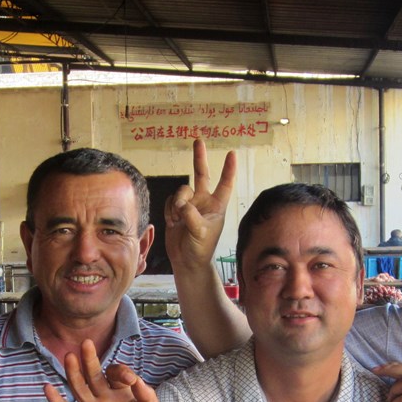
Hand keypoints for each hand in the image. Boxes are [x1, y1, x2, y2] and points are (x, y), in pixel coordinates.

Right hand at [45, 340, 165, 401]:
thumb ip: (146, 395)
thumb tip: (135, 378)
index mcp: (124, 394)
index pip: (116, 373)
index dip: (120, 371)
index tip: (128, 379)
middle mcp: (106, 399)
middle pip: (94, 375)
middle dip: (90, 359)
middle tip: (86, 343)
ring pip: (80, 388)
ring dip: (73, 372)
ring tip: (69, 356)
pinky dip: (56, 401)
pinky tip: (47, 388)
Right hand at [165, 138, 236, 271]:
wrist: (187, 261)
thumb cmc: (201, 249)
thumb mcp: (201, 232)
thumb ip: (191, 215)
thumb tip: (181, 204)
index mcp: (216, 206)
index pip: (225, 184)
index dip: (228, 169)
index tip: (232, 154)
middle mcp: (203, 202)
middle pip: (201, 175)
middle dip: (199, 158)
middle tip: (198, 140)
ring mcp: (189, 205)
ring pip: (181, 191)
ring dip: (177, 203)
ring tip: (178, 219)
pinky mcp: (175, 211)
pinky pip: (170, 201)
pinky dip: (169, 210)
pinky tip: (173, 222)